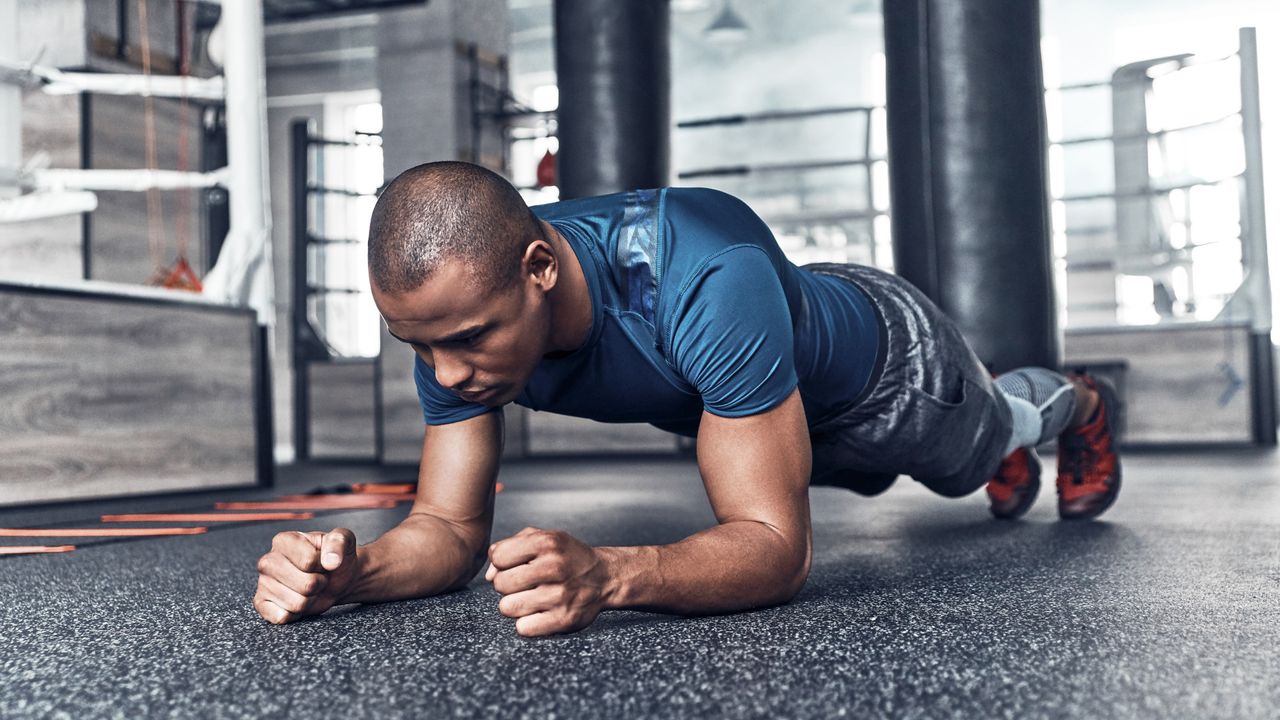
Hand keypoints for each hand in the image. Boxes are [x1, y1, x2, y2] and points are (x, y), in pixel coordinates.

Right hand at [253, 528, 360, 623]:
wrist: (335, 577)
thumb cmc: (334, 557)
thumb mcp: (344, 540)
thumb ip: (340, 541)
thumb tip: (331, 561)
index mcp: (283, 540)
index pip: (309, 561)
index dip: (322, 565)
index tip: (321, 561)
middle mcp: (268, 561)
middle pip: (306, 584)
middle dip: (318, 584)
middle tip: (317, 576)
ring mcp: (263, 583)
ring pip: (297, 604)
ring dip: (311, 599)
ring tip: (309, 588)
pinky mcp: (262, 603)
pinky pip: (281, 617)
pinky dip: (296, 614)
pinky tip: (297, 600)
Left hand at [485, 527, 610, 636]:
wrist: (605, 577)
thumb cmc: (566, 556)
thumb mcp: (543, 539)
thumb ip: (510, 547)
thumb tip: (488, 576)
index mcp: (547, 543)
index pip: (499, 557)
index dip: (502, 562)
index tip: (516, 565)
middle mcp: (554, 567)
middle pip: (500, 584)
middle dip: (506, 585)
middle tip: (523, 584)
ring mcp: (560, 595)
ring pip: (508, 607)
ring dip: (515, 605)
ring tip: (530, 598)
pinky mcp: (564, 619)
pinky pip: (523, 628)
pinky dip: (527, 623)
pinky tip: (539, 612)